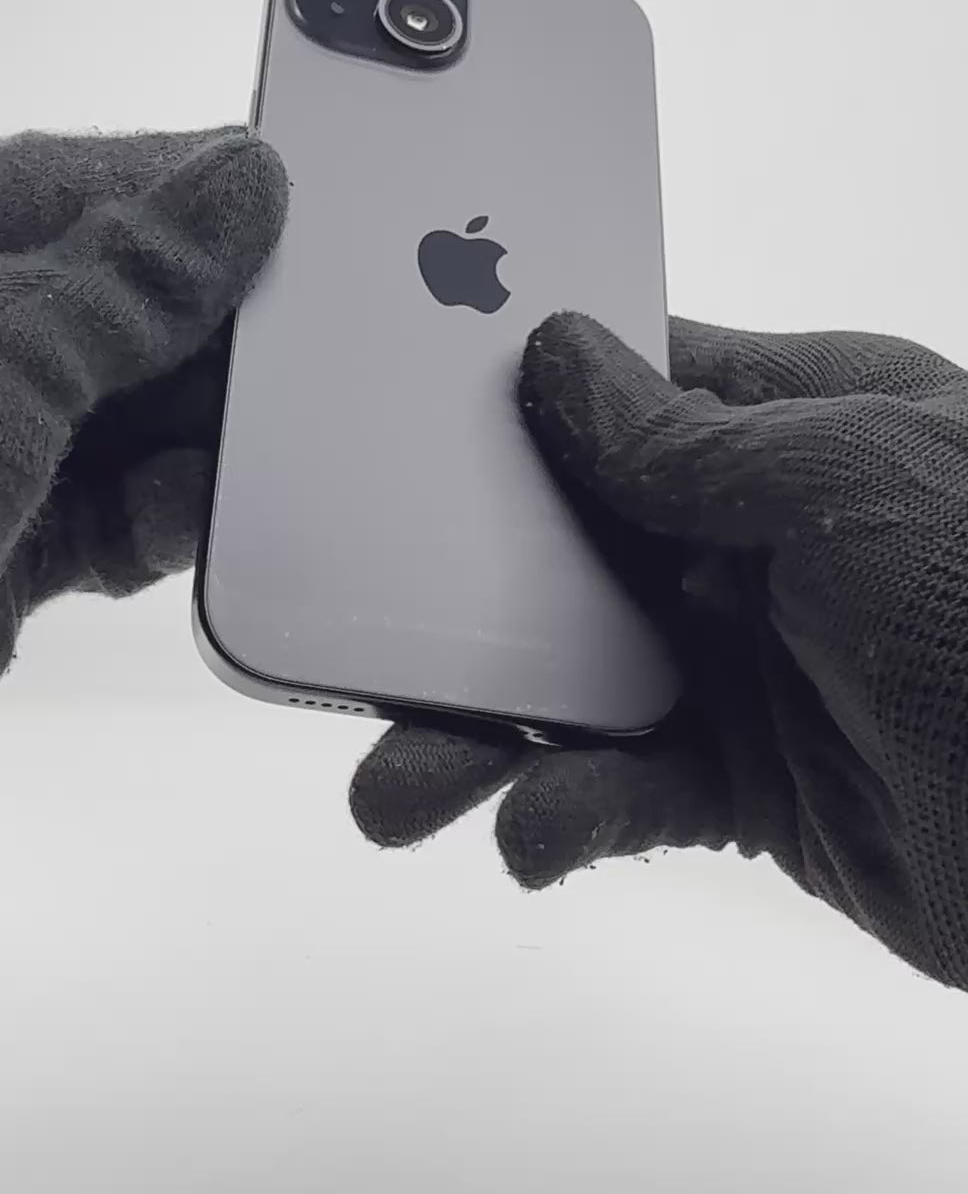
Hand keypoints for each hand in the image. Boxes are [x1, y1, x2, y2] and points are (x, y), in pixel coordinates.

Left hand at [0, 127, 285, 817]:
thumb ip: (128, 276)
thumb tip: (238, 189)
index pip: (80, 183)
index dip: (198, 201)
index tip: (302, 223)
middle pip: (115, 305)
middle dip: (204, 341)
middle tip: (293, 363)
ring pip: (121, 416)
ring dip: (186, 442)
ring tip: (229, 455)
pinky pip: (105, 513)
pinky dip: (153, 521)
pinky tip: (170, 522)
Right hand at [351, 313, 967, 987]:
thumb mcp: (846, 482)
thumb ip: (686, 442)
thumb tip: (561, 357)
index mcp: (795, 424)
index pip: (626, 389)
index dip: (507, 401)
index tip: (386, 420)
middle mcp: (760, 537)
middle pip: (567, 546)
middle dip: (456, 591)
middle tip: (347, 630)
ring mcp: (752, 663)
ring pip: (574, 680)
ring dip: (479, 732)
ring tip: (394, 790)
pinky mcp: (752, 789)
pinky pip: (626, 793)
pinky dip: (569, 814)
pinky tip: (536, 836)